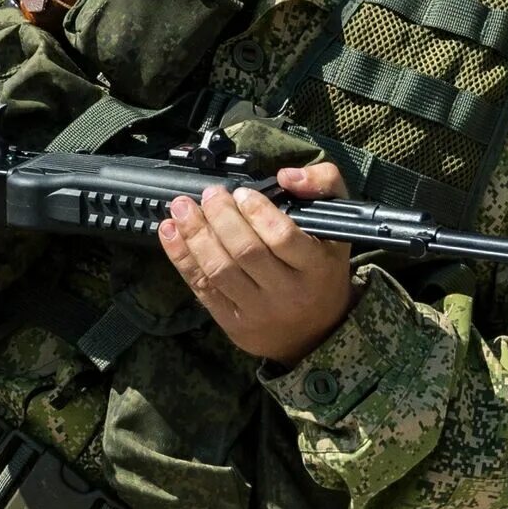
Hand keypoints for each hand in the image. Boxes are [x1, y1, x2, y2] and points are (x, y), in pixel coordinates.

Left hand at [158, 164, 357, 365]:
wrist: (315, 332)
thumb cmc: (321, 270)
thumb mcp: (337, 227)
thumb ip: (324, 186)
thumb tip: (287, 175)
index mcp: (317, 267)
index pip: (283, 237)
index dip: (257, 211)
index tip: (242, 193)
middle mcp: (288, 292)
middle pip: (246, 252)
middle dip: (220, 217)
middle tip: (211, 195)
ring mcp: (258, 310)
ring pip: (219, 270)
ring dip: (195, 235)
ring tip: (182, 208)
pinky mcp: (233, 322)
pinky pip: (202, 287)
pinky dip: (181, 257)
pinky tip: (170, 232)